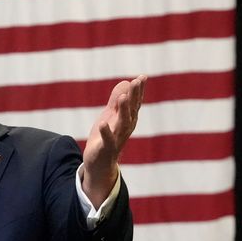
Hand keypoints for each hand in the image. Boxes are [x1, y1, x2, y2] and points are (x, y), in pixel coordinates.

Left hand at [82, 75, 146, 206]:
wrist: (99, 163)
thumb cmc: (106, 137)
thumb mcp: (110, 116)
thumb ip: (117, 100)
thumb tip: (126, 82)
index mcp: (127, 120)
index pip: (135, 103)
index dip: (139, 91)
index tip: (142, 77)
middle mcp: (125, 128)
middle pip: (131, 111)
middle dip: (134, 97)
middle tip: (136, 82)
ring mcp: (117, 138)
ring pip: (122, 124)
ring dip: (123, 111)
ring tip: (123, 97)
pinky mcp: (106, 148)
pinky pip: (107, 140)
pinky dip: (105, 132)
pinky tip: (102, 123)